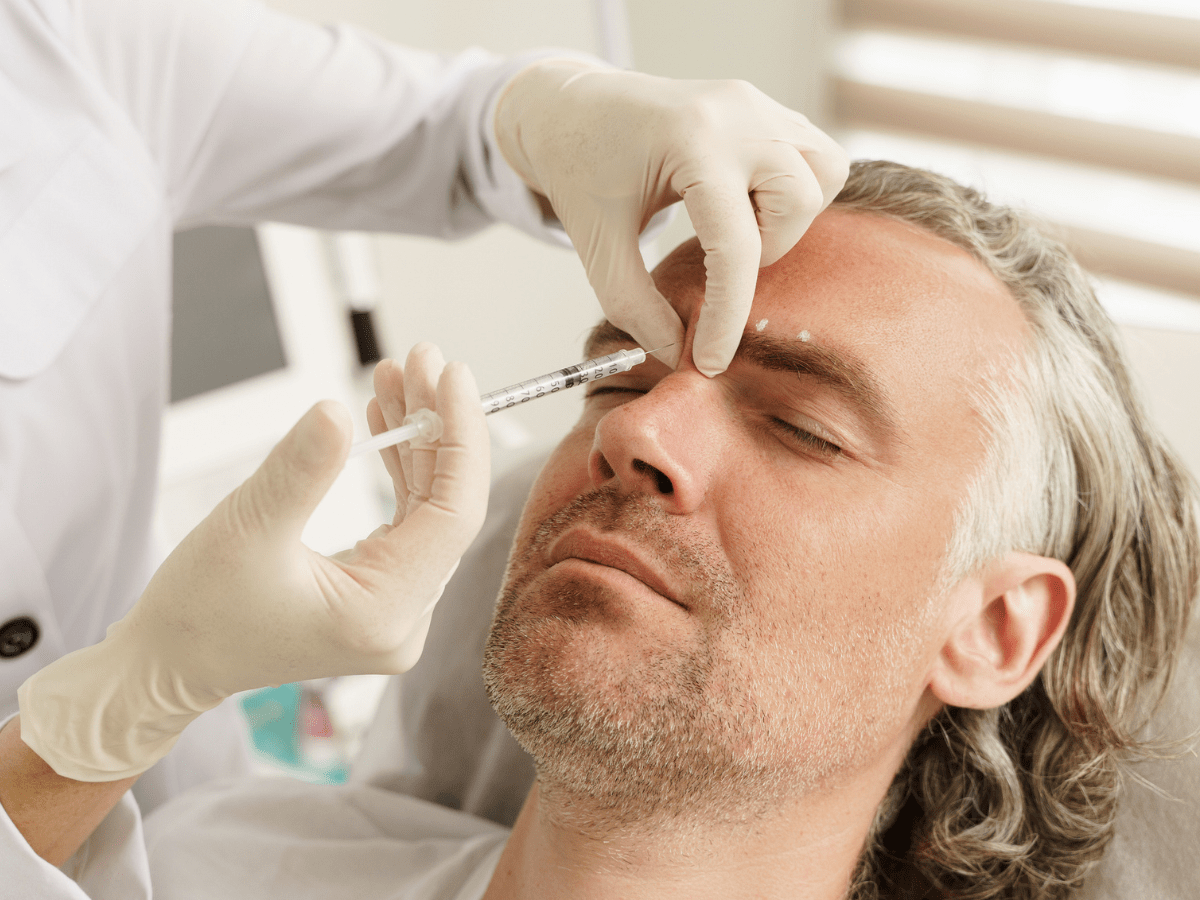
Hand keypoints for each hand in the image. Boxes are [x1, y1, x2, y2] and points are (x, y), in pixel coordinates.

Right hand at [17, 344, 488, 780]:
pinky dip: (398, 469)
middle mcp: (404, 618)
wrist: (170, 661)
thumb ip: (301, 468)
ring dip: (416, 440)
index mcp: (384, 614)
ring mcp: (396, 608)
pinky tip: (387, 421)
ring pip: (428, 507)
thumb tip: (337, 411)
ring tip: (398, 377)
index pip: (455, 514)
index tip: (453, 376)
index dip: (461, 438)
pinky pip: (407, 519)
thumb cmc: (199, 609)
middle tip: (422, 359)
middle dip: (436, 426)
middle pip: (447, 505)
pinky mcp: (380, 592)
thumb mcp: (247, 528)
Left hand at [494, 59, 848, 375]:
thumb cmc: (580, 169)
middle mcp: (736, 114)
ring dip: (790, 219)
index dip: (727, 316)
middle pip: (799, 201)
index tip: (710, 361)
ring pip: (824, 171)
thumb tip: (676, 354)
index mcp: (690, 141)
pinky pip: (815, 156)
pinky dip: (792, 193)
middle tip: (716, 261)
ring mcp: (757, 104)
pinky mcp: (765, 107)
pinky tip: (743, 206)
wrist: (572, 107)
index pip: (735, 245)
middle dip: (768, 250)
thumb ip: (633, 306)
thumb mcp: (596, 245)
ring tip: (734, 228)